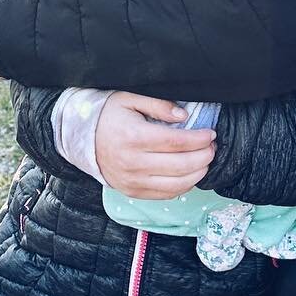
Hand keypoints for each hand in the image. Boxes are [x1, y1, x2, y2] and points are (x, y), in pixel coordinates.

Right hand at [95, 93, 214, 197]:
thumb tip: (184, 116)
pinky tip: (190, 174)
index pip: (177, 142)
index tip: (210, 134)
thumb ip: (158, 105)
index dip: (199, 139)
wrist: (83, 139)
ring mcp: (133, 181)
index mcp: (133, 137)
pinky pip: (166, 195)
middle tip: (212, 147)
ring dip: (198, 173)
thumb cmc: (108, 116)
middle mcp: (133, 162)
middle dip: (204, 156)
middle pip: (181, 165)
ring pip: (177, 184)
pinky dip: (184, 186)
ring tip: (205, 160)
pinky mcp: (133, 192)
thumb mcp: (129, 99)